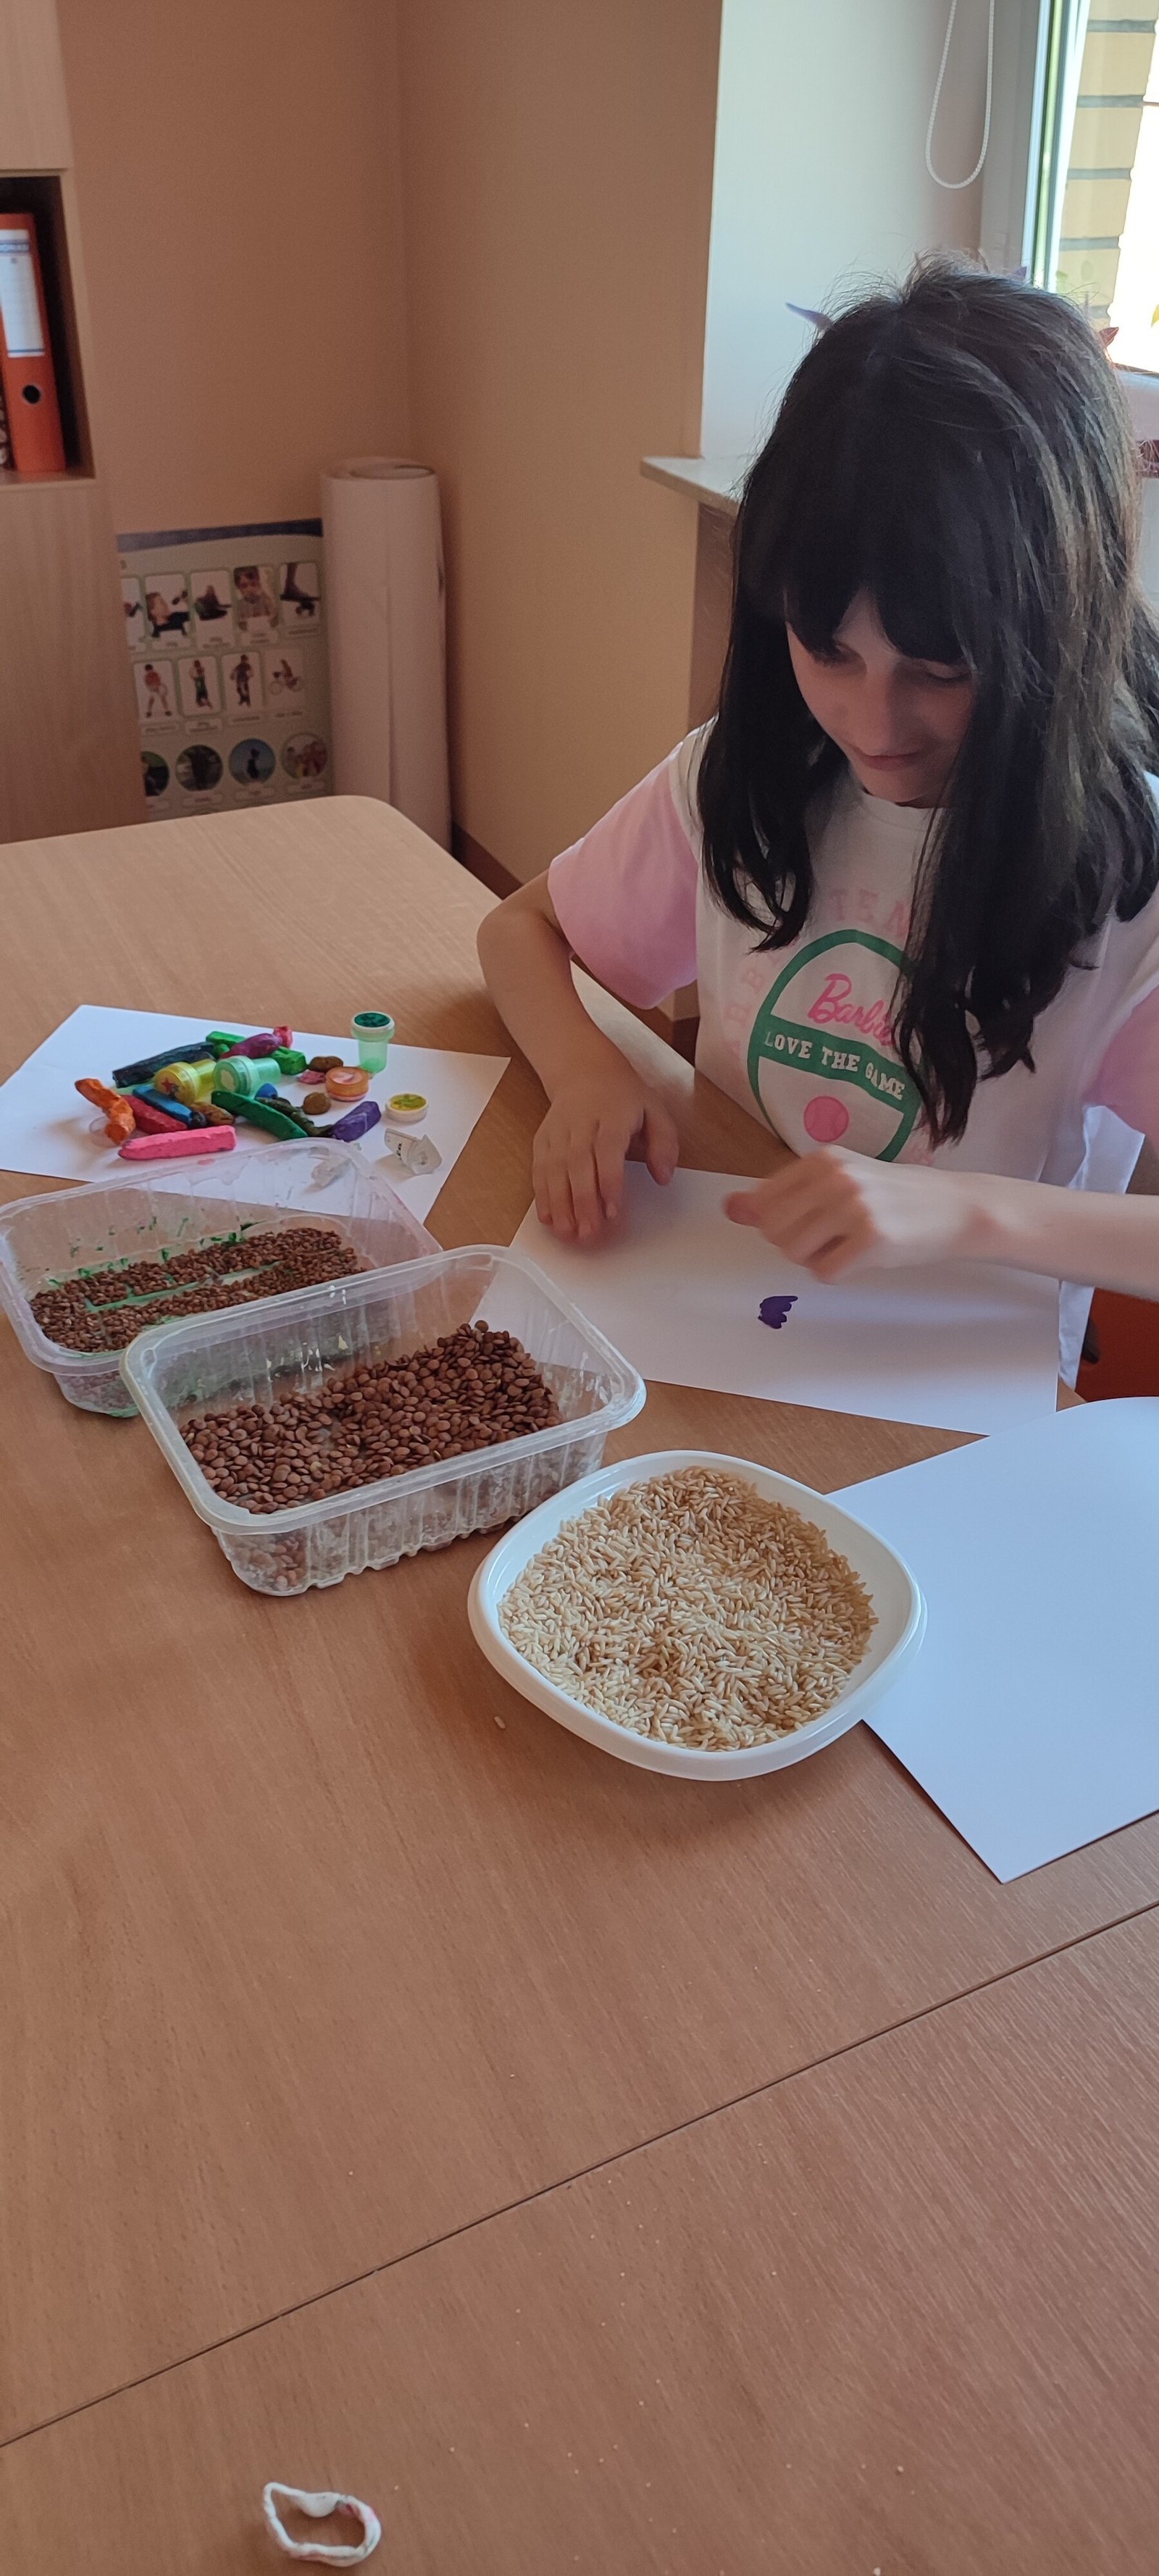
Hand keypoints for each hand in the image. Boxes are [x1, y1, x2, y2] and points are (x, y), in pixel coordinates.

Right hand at [533, 1066, 677, 1237]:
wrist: (583, 1069)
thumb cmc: (623, 1096)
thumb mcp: (655, 1110)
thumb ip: (664, 1143)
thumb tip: (663, 1176)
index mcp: (611, 1115)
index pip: (608, 1150)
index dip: (609, 1182)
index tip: (613, 1211)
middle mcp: (580, 1123)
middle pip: (578, 1164)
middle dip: (582, 1202)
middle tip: (589, 1233)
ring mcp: (558, 1131)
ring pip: (555, 1169)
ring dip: (559, 1204)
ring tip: (568, 1233)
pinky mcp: (542, 1139)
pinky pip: (539, 1168)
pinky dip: (541, 1194)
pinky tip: (548, 1218)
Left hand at [724, 1147, 985, 1279]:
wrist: (958, 1207)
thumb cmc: (896, 1197)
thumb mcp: (840, 1182)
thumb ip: (784, 1194)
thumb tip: (730, 1207)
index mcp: (822, 1158)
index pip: (764, 1202)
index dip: (783, 1222)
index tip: (814, 1219)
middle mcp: (835, 1177)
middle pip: (774, 1231)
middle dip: (798, 1243)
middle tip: (836, 1235)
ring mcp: (854, 1206)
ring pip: (795, 1253)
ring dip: (819, 1258)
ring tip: (851, 1243)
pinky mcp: (872, 1238)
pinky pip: (826, 1273)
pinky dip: (841, 1272)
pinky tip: (867, 1255)